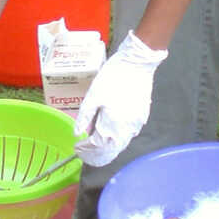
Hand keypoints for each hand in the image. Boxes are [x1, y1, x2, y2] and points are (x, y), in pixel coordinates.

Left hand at [74, 30, 167, 166]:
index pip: (97, 148)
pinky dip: (116, 139)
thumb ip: (85, 117)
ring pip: (120, 144)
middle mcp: (126, 130)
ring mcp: (136, 125)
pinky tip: (109, 133)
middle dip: (96, 155)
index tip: (77, 148)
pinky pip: (128, 135)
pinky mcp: (141, 117)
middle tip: (84, 152)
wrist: (137, 63)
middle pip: (110, 151)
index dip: (86, 151)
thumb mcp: (93, 96)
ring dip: (107, 148)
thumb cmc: (114, 77)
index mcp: (113, 126)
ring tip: (94, 145)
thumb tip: (78, 133)